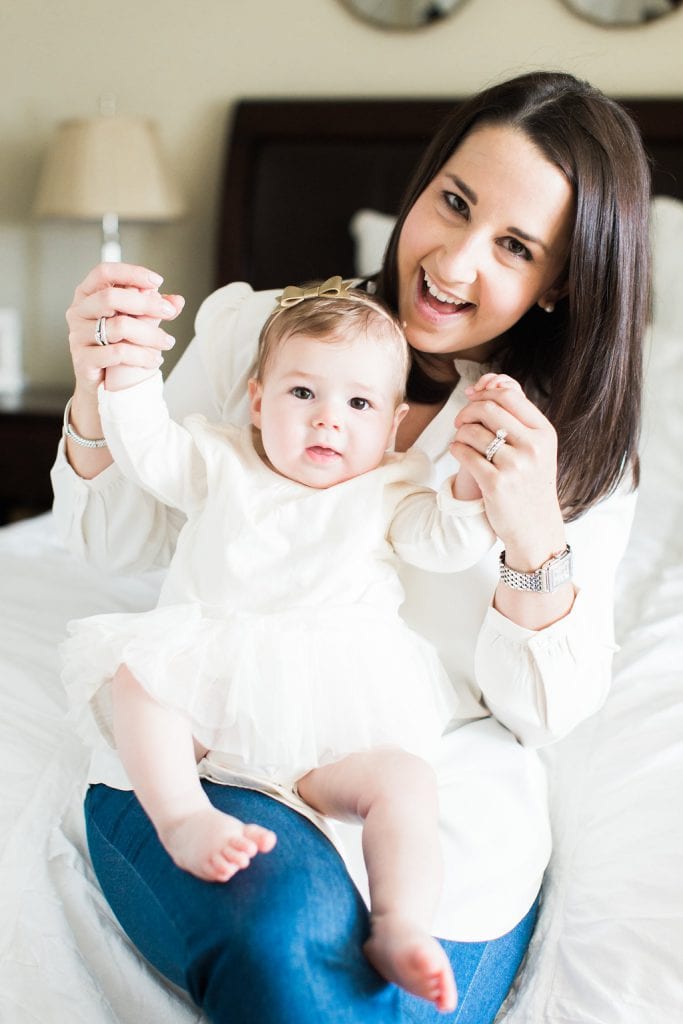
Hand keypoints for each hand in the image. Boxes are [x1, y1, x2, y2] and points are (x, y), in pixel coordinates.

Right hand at [66, 262, 184, 395]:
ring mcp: (77, 336)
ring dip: (150, 334)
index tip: (157, 281)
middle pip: (111, 297)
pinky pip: (118, 353)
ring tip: (166, 342)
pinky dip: (142, 355)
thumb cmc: (116, 347)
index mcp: (87, 295)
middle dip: (146, 303)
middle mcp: (78, 312)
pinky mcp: (83, 360)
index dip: (131, 273)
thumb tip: (177, 300)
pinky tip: (154, 359)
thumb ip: (154, 310)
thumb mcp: (137, 323)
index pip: (104, 272)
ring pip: (119, 327)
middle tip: (169, 312)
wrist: (101, 384)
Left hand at [450, 373, 565, 566]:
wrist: (535, 527)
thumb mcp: (536, 448)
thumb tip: (485, 384)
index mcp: (544, 433)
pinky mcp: (495, 484)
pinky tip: (457, 452)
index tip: (472, 397)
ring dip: (460, 432)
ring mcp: (515, 466)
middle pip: (488, 408)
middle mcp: (532, 447)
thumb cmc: (530, 483)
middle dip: (468, 410)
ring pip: (473, 431)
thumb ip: (517, 418)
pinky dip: (456, 449)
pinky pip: (464, 454)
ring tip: (461, 439)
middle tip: (460, 421)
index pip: (510, 395)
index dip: (485, 392)